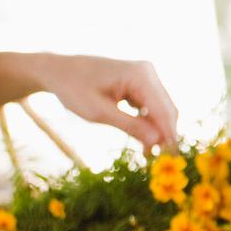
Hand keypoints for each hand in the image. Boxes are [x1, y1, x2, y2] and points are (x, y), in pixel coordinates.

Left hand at [39, 55, 177, 149]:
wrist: (58, 71)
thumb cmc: (74, 89)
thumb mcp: (98, 112)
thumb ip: (129, 125)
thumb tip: (157, 140)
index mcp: (140, 75)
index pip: (163, 109)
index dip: (169, 134)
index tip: (172, 157)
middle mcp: (147, 72)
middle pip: (166, 109)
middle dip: (163, 134)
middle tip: (156, 159)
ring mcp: (144, 76)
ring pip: (159, 108)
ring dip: (156, 129)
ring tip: (147, 153)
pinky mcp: (138, 82)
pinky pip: (150, 104)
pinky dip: (147, 121)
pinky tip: (143, 139)